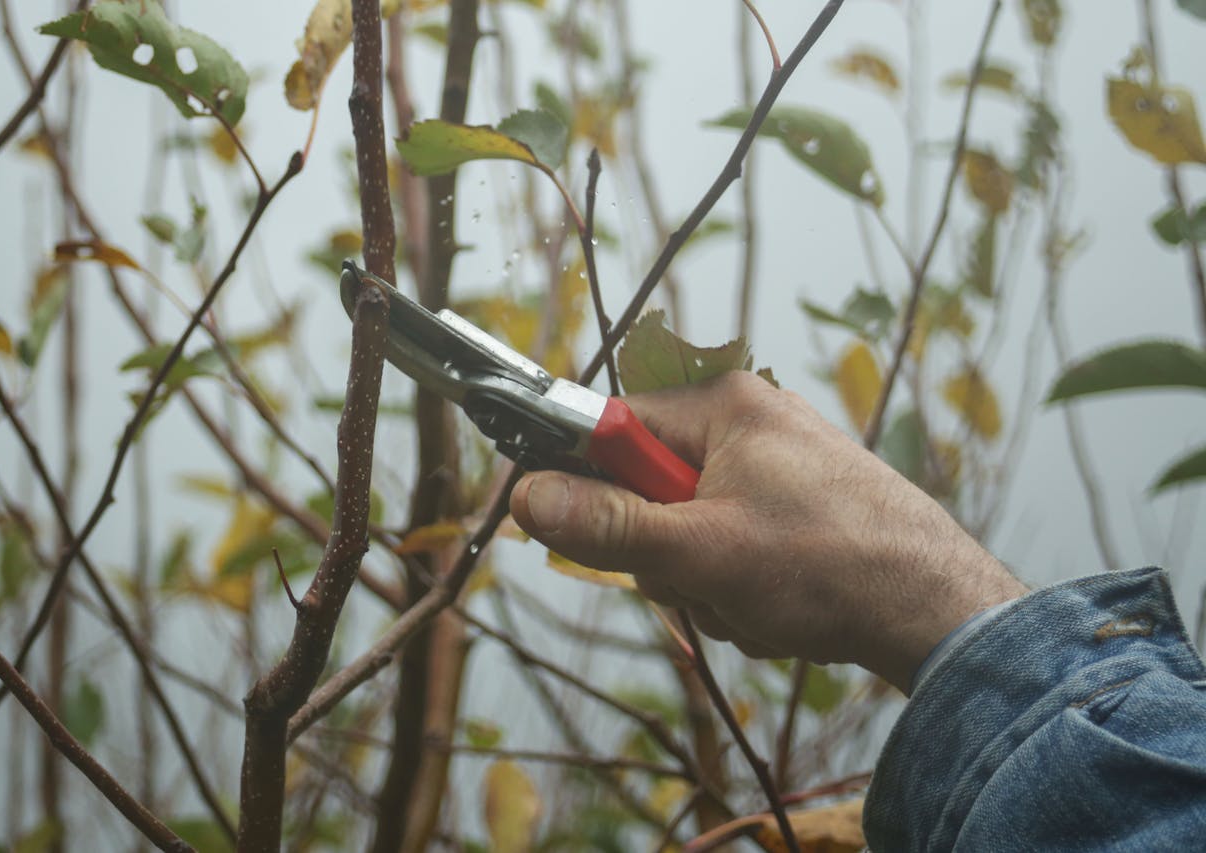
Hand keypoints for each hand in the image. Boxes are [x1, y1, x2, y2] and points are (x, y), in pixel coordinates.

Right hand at [509, 371, 1026, 692]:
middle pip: (648, 489)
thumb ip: (608, 526)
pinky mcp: (796, 510)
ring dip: (705, 583)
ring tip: (754, 600)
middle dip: (665, 554)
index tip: (572, 525)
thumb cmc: (830, 565)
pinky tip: (779, 608)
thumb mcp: (701, 551)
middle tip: (703, 579)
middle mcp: (749, 425)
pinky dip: (741, 590)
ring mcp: (776, 470)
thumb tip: (527, 498)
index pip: (612, 427)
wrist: (938, 611)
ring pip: (688, 532)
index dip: (585, 482)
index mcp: (723, 406)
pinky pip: (730, 549)